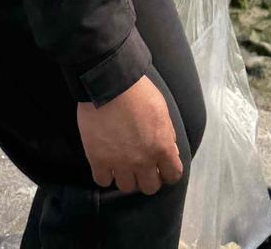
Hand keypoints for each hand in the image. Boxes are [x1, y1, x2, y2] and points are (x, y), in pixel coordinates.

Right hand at [76, 73, 183, 193]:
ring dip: (126, 177)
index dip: (168, 172)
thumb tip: (170, 152)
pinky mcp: (98, 159)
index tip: (162, 167)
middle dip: (148, 177)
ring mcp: (119, 162)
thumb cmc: (138, 92)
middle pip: (149, 187)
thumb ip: (167, 133)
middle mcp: (142, 160)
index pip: (173, 175)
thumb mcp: (162, 109)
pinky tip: (106, 164)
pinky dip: (105, 175)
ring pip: (127, 187)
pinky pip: (103, 181)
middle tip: (142, 166)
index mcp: (162, 147)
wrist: (109, 82)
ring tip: (122, 164)